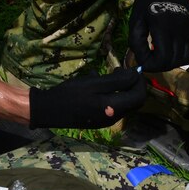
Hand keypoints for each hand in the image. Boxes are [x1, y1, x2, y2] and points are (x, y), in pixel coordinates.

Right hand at [29, 67, 145, 128]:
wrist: (48, 111)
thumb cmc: (70, 95)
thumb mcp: (93, 83)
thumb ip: (117, 81)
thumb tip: (135, 75)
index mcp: (113, 108)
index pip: (139, 96)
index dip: (140, 82)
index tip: (133, 69)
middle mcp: (114, 118)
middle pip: (134, 101)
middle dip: (133, 85)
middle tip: (121, 70)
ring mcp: (107, 120)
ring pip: (125, 103)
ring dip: (123, 88)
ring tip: (112, 74)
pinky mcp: (100, 120)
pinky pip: (114, 106)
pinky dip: (113, 94)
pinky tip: (100, 84)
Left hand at [129, 0, 188, 70]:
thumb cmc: (145, 2)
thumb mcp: (135, 22)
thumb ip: (136, 44)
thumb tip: (142, 63)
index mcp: (163, 27)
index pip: (162, 60)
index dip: (151, 66)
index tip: (143, 62)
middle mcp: (179, 30)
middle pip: (173, 62)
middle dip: (160, 66)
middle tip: (150, 60)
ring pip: (184, 59)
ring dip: (171, 62)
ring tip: (160, 55)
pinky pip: (188, 49)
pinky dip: (178, 53)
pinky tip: (168, 45)